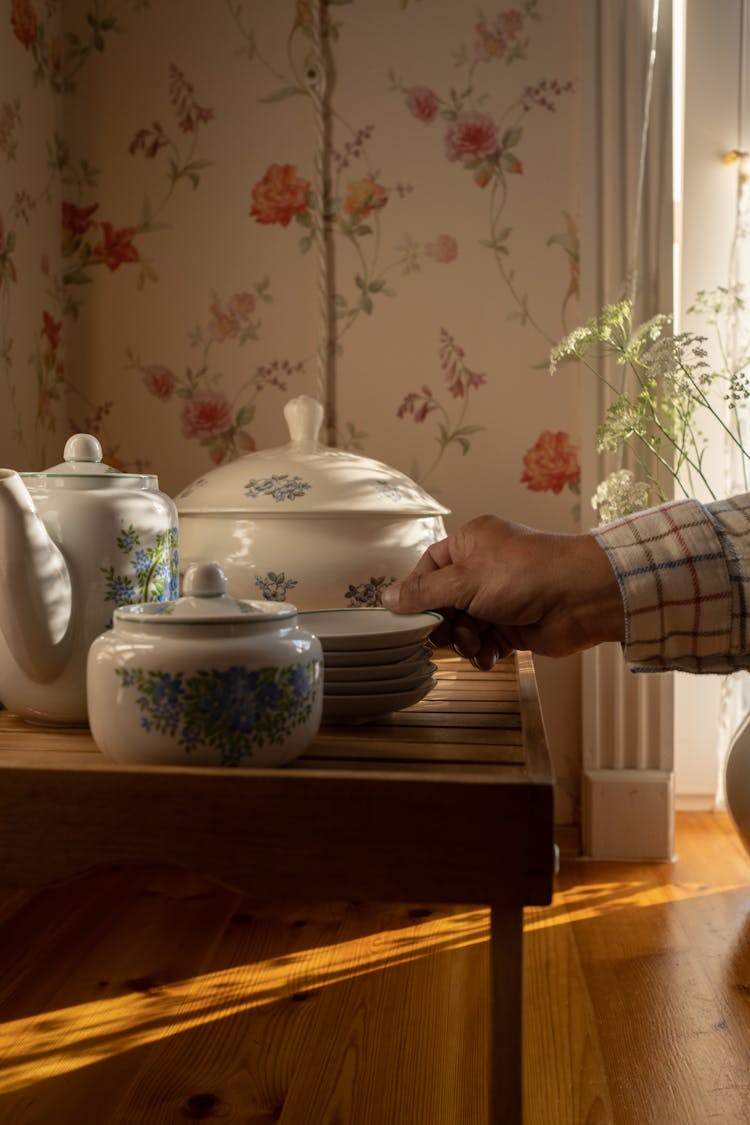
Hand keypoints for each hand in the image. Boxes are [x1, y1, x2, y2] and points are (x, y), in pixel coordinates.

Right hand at [381, 514, 624, 667]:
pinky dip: (483, 652)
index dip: (417, 594)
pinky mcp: (515, 625)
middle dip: (442, 623)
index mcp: (471, 544)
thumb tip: (387, 598)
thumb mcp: (466, 580)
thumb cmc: (529, 574)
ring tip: (474, 645)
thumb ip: (424, 592)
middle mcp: (484, 569)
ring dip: (463, 641)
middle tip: (444, 635)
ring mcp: (500, 598)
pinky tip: (488, 656)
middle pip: (443, 602)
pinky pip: (485, 642)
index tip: (409, 617)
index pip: (429, 568)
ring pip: (463, 626)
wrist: (582, 598)